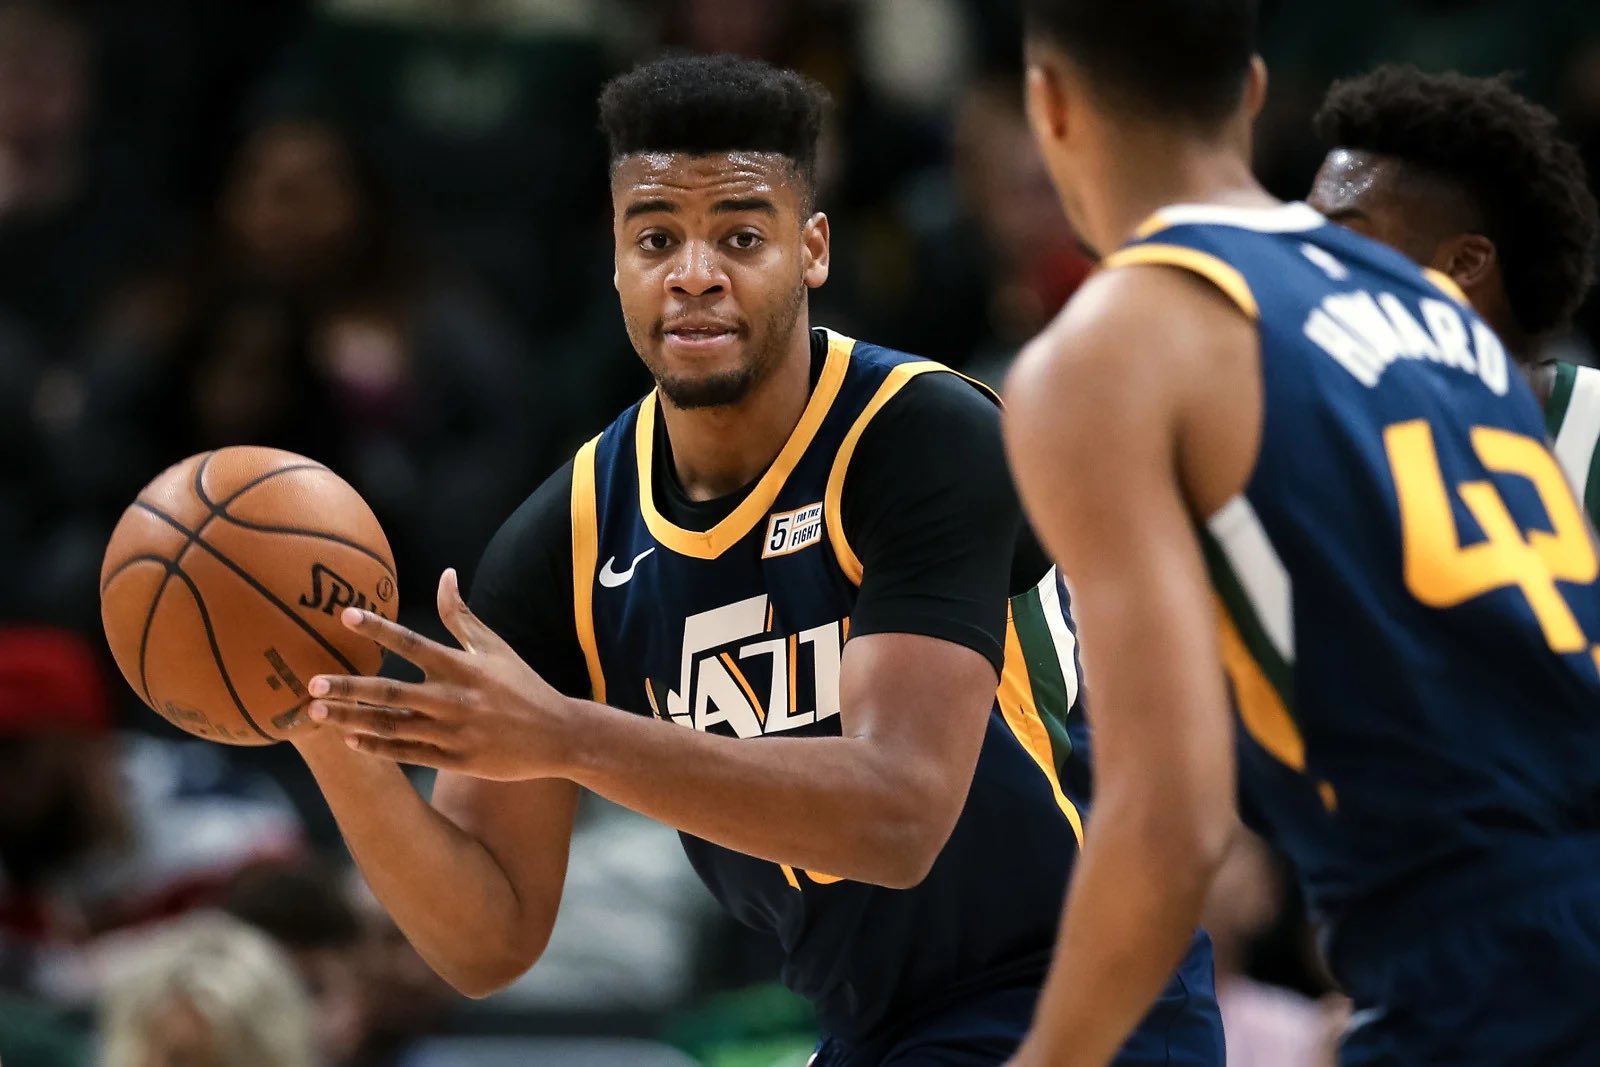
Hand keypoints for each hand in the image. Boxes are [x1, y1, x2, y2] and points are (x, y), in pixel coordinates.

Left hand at [302, 568, 574, 779]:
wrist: (556, 735)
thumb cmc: (522, 685)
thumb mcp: (494, 647)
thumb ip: (462, 616)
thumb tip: (445, 575)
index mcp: (462, 667)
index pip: (413, 643)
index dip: (379, 629)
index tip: (346, 616)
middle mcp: (454, 699)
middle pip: (392, 691)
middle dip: (350, 687)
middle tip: (311, 682)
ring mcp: (453, 732)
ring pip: (393, 725)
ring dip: (352, 718)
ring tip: (317, 712)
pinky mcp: (454, 759)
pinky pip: (408, 753)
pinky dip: (378, 747)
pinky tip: (350, 740)